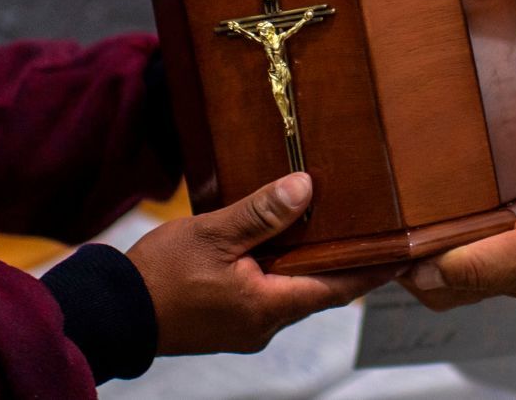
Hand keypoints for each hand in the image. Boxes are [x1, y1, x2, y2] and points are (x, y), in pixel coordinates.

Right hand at [126, 172, 393, 354]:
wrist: (111, 314)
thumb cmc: (159, 276)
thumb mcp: (213, 235)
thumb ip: (261, 213)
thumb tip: (306, 189)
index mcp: (268, 306)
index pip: (338, 289)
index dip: (373, 271)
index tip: (404, 255)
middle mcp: (264, 323)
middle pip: (319, 292)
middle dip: (345, 265)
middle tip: (374, 235)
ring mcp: (245, 326)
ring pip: (293, 292)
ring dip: (312, 266)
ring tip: (333, 232)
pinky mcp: (228, 322)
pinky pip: (268, 294)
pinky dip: (283, 271)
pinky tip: (281, 246)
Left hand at [403, 183, 515, 311]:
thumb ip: (477, 264)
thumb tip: (421, 276)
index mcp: (503, 278)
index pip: (441, 285)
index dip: (410, 269)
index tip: (387, 243)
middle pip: (459, 261)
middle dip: (430, 242)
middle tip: (405, 209)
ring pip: (488, 236)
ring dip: (464, 220)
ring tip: (438, 192)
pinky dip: (502, 204)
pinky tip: (495, 183)